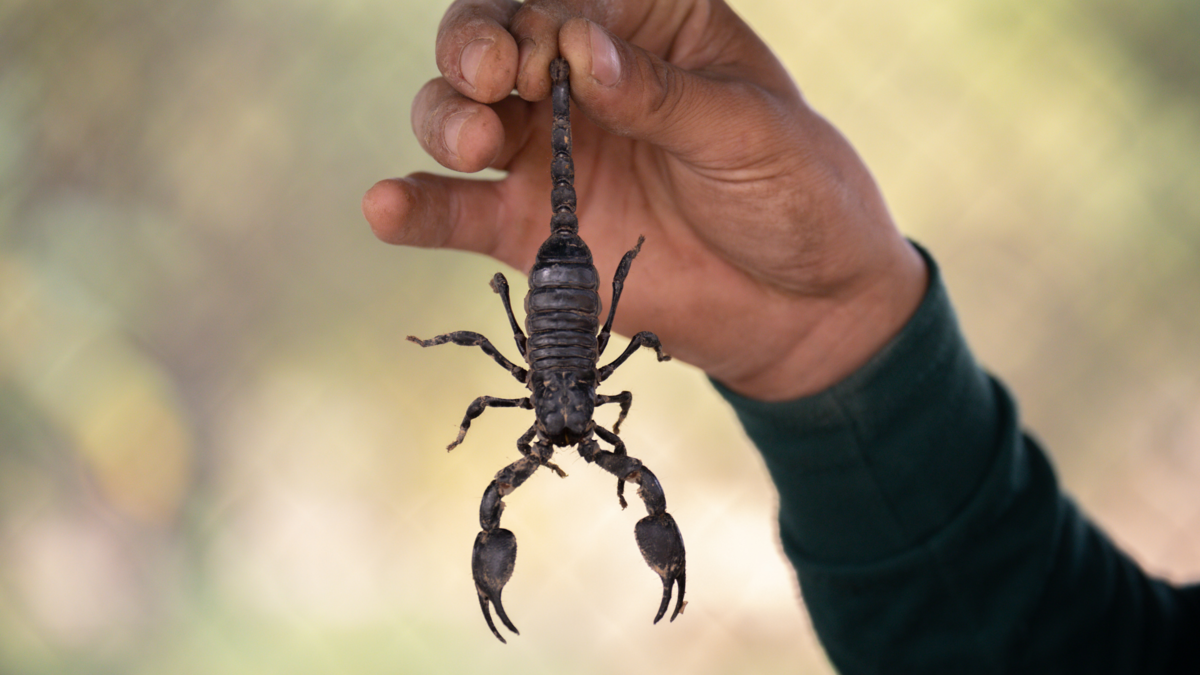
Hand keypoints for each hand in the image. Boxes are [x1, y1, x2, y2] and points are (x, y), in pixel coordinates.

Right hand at [362, 0, 926, 400]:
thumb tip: (579, 50)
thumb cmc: (795, 194)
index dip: (537, 16)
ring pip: (460, 116)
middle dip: (474, 49)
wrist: (805, 308)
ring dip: (444, 117)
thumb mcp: (747, 131)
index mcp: (644, 26)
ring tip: (469, 140)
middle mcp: (581, 81)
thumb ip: (660, 94)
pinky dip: (417, 207)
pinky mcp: (532, 229)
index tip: (548, 52)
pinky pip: (458, 212)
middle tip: (490, 78)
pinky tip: (386, 205)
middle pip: (491, 42)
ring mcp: (550, 155)